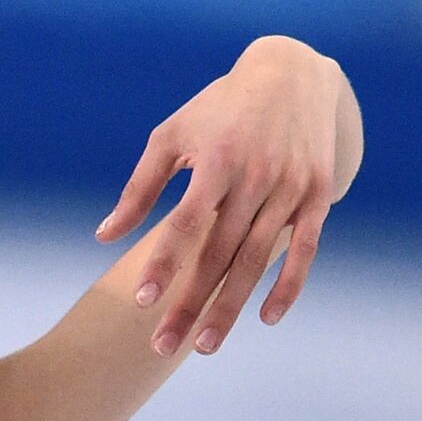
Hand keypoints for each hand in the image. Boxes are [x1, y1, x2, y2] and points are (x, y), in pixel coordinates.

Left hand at [95, 39, 341, 356]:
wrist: (292, 74)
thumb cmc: (217, 108)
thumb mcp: (170, 137)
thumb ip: (139, 189)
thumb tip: (104, 235)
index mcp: (217, 162)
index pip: (185, 224)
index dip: (164, 263)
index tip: (142, 300)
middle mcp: (256, 178)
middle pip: (219, 254)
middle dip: (191, 303)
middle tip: (163, 345)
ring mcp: (290, 189)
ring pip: (257, 260)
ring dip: (231, 307)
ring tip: (205, 346)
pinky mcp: (317, 196)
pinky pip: (305, 250)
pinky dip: (288, 285)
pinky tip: (265, 319)